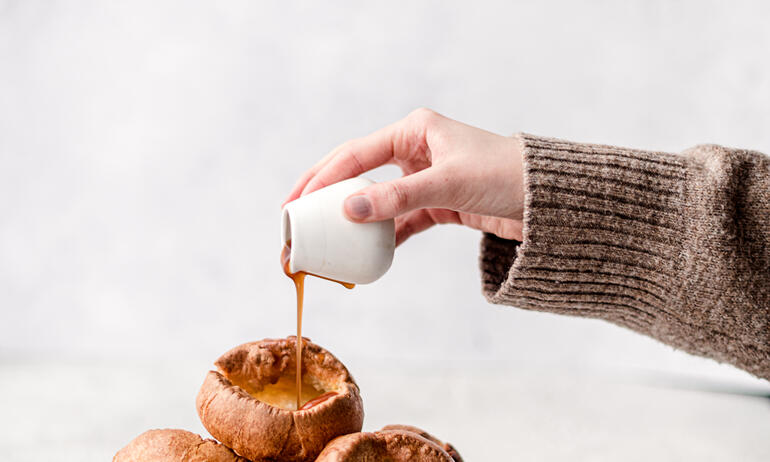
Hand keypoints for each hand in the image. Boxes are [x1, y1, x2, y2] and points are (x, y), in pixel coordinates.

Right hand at [283, 108, 524, 245]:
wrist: (549, 201)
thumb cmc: (505, 176)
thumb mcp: (448, 183)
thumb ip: (399, 197)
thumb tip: (349, 209)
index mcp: (415, 130)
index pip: (356, 153)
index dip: (322, 176)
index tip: (297, 201)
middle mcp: (416, 150)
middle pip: (359, 173)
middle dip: (327, 195)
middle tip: (296, 217)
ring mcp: (425, 179)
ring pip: (379, 199)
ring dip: (354, 218)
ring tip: (325, 238)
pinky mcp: (438, 204)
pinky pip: (402, 220)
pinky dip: (386, 235)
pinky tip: (368, 250)